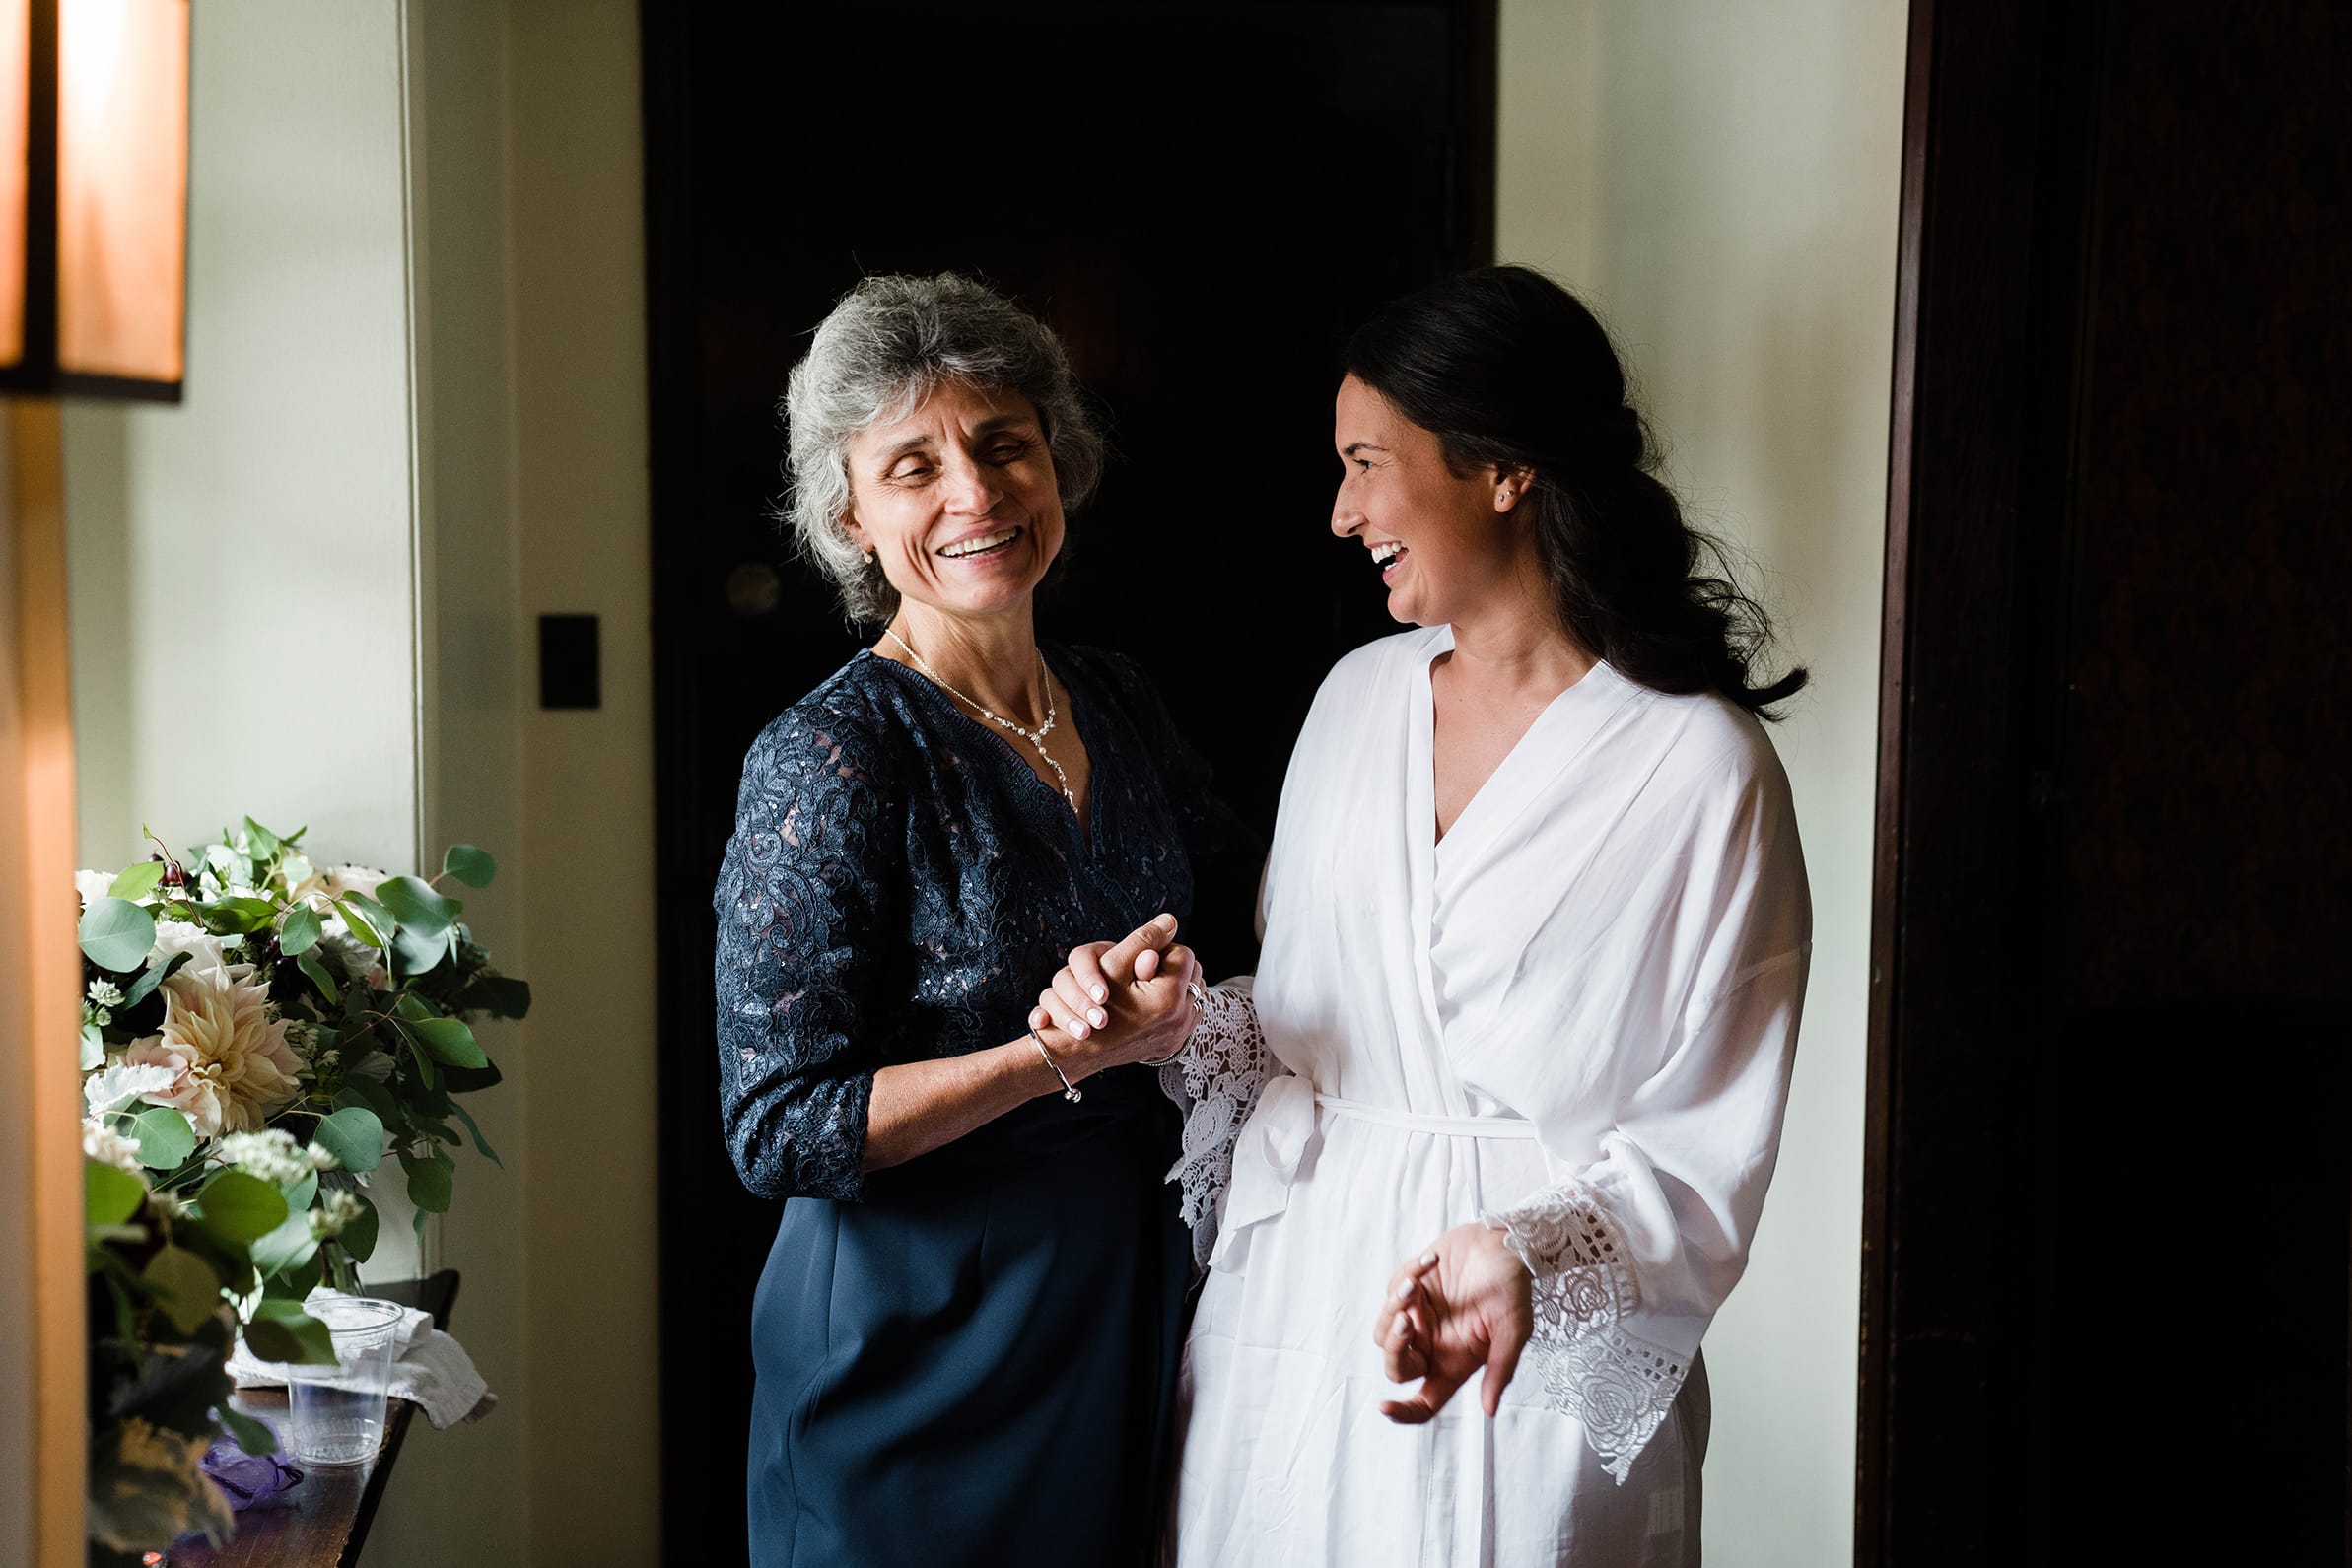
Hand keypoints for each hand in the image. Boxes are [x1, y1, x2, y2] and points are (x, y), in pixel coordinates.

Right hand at [1027, 913, 1199, 1072]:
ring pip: (1194, 994)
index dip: (1161, 950)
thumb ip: (1144, 939)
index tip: (1142, 956)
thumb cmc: (1091, 1004)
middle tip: (1146, 968)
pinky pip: (1188, 1013)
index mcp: (1168, 997)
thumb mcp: (1114, 966)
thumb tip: (1171, 920)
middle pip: (1194, 973)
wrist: (1082, 1049)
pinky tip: (1153, 1000)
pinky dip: (1175, 1004)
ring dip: (1176, 984)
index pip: (1183, 954)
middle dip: (1172, 966)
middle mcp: (1180, 1019)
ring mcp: (1179, 1034)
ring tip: (1149, 983)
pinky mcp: (1174, 1044)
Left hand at [1373, 1221, 1534, 1421]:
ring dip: (1394, 1309)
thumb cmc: (1514, 1288)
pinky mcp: (1410, 1288)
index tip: (1385, 1407)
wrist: (1505, 1242)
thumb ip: (1500, 1370)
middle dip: (1396, 1348)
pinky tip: (1432, 1260)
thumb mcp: (1514, 1331)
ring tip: (1415, 1285)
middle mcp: (1433, 1345)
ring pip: (1384, 1332)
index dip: (1404, 1412)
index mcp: (1455, 1363)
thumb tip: (1490, 1410)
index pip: (1425, 1402)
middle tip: (1407, 1321)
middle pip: (1397, 1368)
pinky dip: (1409, 1274)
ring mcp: (1419, 1317)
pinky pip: (1392, 1291)